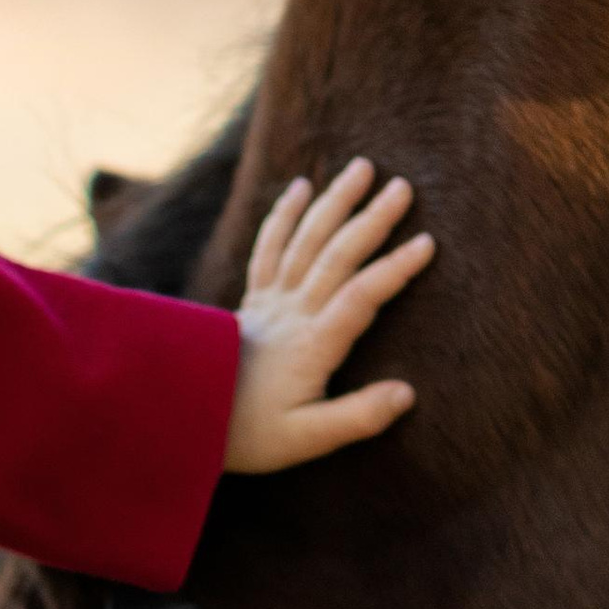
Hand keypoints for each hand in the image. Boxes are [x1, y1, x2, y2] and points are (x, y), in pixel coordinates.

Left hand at [225, 157, 434, 473]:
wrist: (183, 419)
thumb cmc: (249, 435)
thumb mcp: (306, 440)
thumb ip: (356, 417)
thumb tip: (406, 393)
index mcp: (310, 346)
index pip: (359, 298)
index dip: (393, 270)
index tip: (426, 243)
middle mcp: (290, 314)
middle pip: (335, 256)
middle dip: (371, 220)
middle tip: (403, 188)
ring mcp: (269, 302)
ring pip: (304, 241)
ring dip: (334, 203)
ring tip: (362, 168)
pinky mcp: (252, 300)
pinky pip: (267, 249)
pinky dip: (284, 216)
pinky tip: (301, 187)